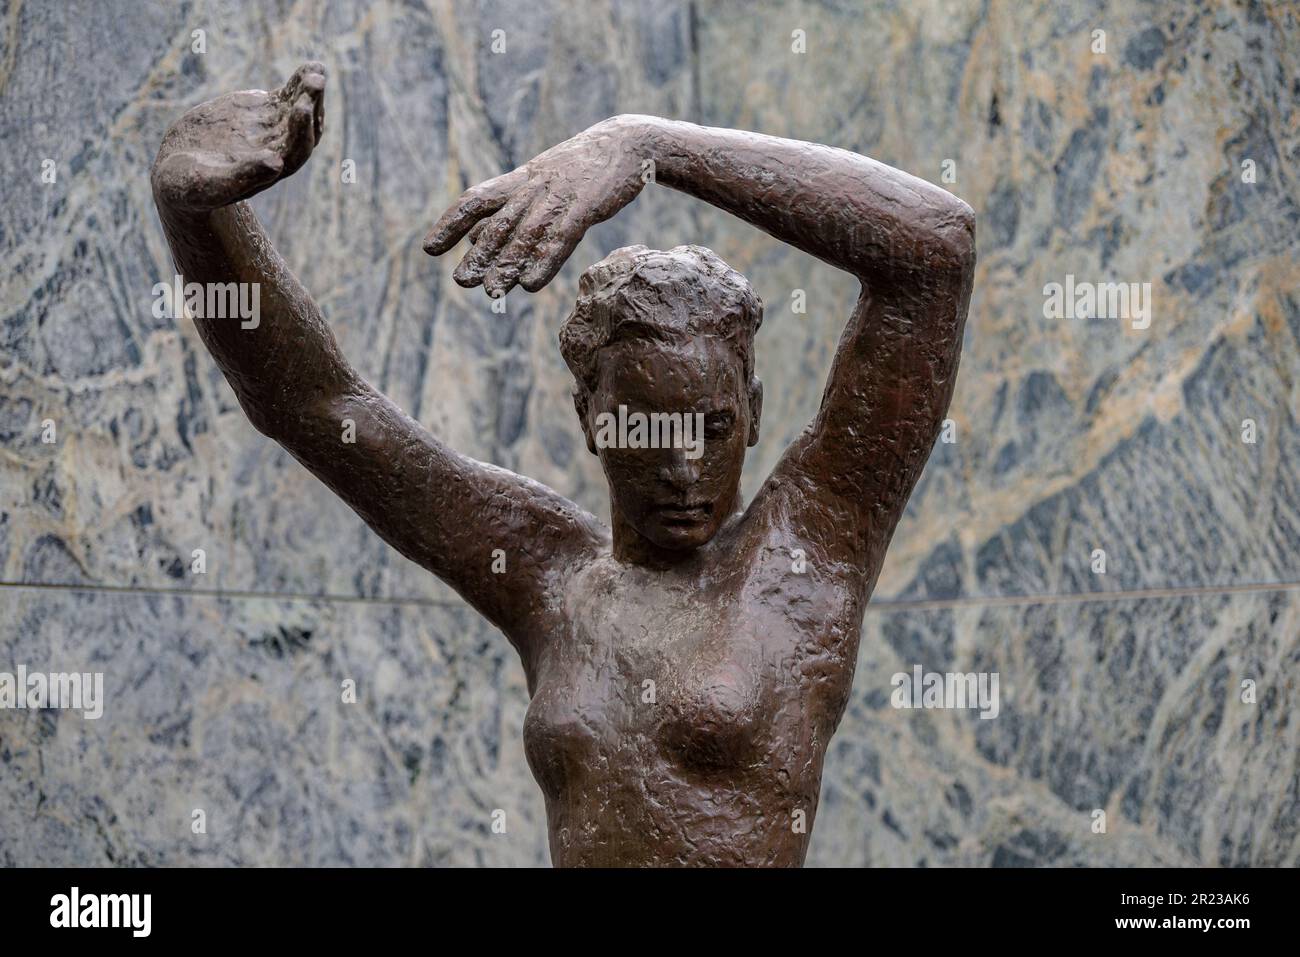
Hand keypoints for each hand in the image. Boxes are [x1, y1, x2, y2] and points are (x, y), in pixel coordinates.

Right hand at [151, 62, 325, 212]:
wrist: (179, 171)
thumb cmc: (193, 186)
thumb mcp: (213, 184)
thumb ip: (243, 176)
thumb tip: (276, 164)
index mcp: (272, 170)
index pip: (296, 150)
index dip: (300, 130)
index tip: (302, 107)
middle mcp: (279, 148)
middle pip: (304, 128)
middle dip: (310, 104)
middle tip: (316, 81)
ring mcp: (273, 127)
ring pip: (298, 108)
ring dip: (308, 90)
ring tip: (318, 69)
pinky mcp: (262, 110)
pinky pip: (286, 96)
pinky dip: (297, 82)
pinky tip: (310, 67)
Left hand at [423, 115, 650, 295]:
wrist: (629, 142)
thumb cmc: (584, 169)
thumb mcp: (543, 183)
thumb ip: (514, 208)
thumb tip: (479, 236)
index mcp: (522, 180)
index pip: (476, 200)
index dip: (451, 223)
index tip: (429, 248)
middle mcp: (534, 187)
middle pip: (499, 221)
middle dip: (479, 253)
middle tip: (462, 281)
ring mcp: (560, 196)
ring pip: (527, 233)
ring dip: (508, 263)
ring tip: (493, 292)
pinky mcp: (586, 206)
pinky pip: (561, 236)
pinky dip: (545, 260)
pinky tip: (531, 284)